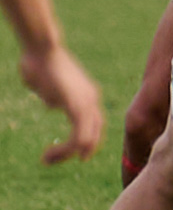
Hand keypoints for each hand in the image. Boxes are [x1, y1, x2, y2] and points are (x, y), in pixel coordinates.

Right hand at [19, 43, 102, 164]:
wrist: (42, 48)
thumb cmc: (39, 63)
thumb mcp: (49, 85)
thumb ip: (55, 97)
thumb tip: (53, 104)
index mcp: (88, 95)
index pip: (95, 124)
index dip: (86, 141)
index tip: (71, 153)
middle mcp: (92, 99)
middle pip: (95, 134)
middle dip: (79, 151)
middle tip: (56, 160)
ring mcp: (87, 102)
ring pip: (87, 139)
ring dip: (67, 153)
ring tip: (47, 160)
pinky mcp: (77, 106)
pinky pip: (79, 136)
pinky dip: (66, 150)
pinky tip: (49, 154)